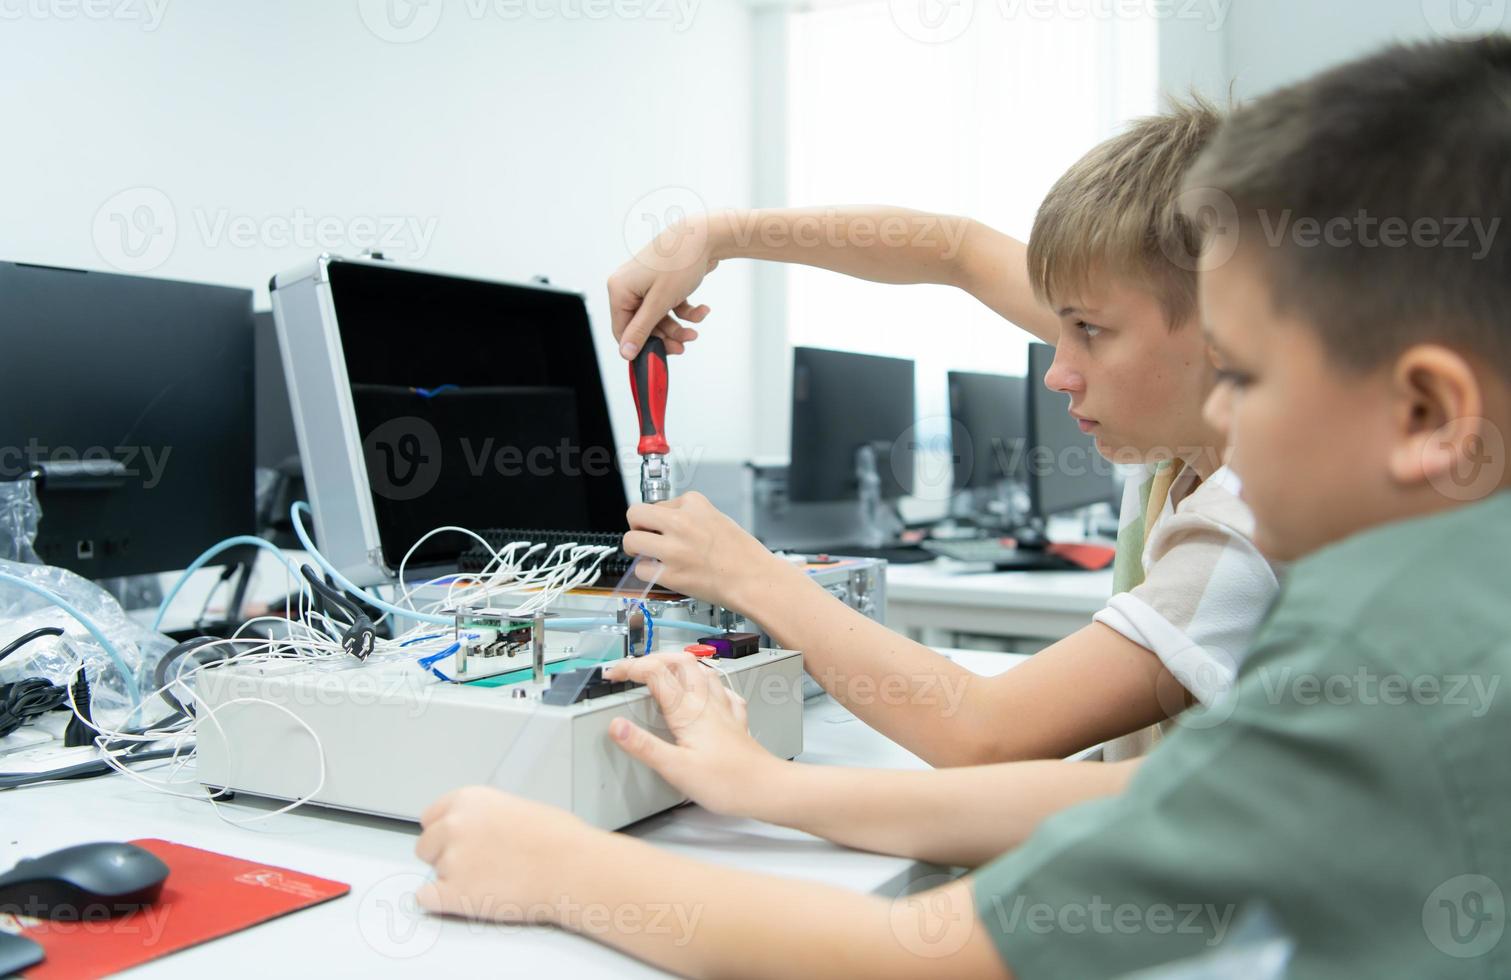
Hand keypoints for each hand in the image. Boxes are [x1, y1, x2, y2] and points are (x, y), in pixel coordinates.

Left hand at [414, 786, 593, 923]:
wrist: (573, 867)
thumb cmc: (559, 839)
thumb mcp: (517, 808)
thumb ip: (486, 818)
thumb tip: (480, 834)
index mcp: (469, 800)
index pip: (431, 818)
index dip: (446, 834)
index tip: (457, 843)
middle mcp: (453, 826)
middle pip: (426, 846)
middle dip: (446, 856)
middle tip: (477, 866)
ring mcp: (451, 860)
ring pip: (433, 873)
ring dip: (453, 879)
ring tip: (490, 881)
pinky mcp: (454, 893)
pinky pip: (426, 899)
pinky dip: (440, 902)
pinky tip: (463, 899)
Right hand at [602, 651, 781, 815]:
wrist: (766, 789)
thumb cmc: (727, 782)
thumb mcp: (675, 769)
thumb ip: (643, 746)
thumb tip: (616, 726)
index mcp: (688, 711)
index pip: (654, 673)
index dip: (630, 668)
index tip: (613, 674)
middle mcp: (707, 703)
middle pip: (680, 662)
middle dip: (654, 658)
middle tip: (635, 668)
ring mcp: (724, 710)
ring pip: (703, 672)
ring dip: (681, 664)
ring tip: (666, 669)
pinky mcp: (736, 721)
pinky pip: (723, 691)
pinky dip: (710, 684)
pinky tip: (709, 691)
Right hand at [608, 211, 717, 358]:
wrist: (705, 235)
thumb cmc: (679, 262)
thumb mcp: (659, 302)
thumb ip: (641, 329)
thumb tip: (626, 352)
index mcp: (619, 290)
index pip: (622, 330)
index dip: (640, 346)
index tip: (658, 358)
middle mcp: (629, 287)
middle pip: (643, 326)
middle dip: (666, 337)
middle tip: (683, 345)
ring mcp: (646, 286)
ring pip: (659, 319)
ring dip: (679, 327)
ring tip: (695, 330)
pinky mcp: (662, 284)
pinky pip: (670, 307)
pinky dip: (686, 311)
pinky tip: (702, 309)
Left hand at [622, 491, 789, 612]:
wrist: (754, 579)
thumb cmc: (743, 554)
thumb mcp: (717, 517)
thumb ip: (689, 515)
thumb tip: (665, 521)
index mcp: (694, 503)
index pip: (658, 503)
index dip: (660, 518)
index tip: (666, 529)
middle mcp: (681, 522)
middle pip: (635, 514)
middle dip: (637, 526)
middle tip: (644, 536)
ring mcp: (674, 549)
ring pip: (630, 541)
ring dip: (636, 549)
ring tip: (649, 555)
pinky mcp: (671, 574)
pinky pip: (640, 569)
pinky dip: (647, 573)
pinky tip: (661, 573)